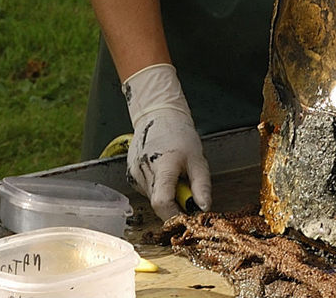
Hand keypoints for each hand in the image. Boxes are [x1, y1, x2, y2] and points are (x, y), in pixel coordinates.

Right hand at [122, 63, 211, 220]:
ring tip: (174, 175)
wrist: (158, 116)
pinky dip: (158, 188)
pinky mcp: (131, 174)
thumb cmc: (180, 135)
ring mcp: (134, 173)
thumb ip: (201, 186)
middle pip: (158, 202)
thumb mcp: (198, 160)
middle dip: (174, 204)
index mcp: (162, 165)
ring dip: (166, 194)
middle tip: (185, 188)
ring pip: (153, 197)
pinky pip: (147, 191)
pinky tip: (163, 172)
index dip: (174, 216)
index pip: (162, 202)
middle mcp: (143, 170)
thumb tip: (203, 208)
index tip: (186, 219)